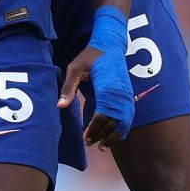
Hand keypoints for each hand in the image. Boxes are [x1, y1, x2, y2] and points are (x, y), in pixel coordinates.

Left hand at [61, 7, 135, 147]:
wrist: (110, 45)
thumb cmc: (90, 56)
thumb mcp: (75, 68)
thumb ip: (68, 87)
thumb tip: (60, 106)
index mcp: (108, 86)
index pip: (103, 114)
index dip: (94, 128)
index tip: (85, 136)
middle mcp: (120, 93)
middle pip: (113, 121)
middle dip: (102, 135)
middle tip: (88, 143)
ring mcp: (127, 95)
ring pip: (123, 121)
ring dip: (113, 135)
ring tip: (101, 145)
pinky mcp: (128, 95)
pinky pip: (128, 116)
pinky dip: (123, 129)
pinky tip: (115, 137)